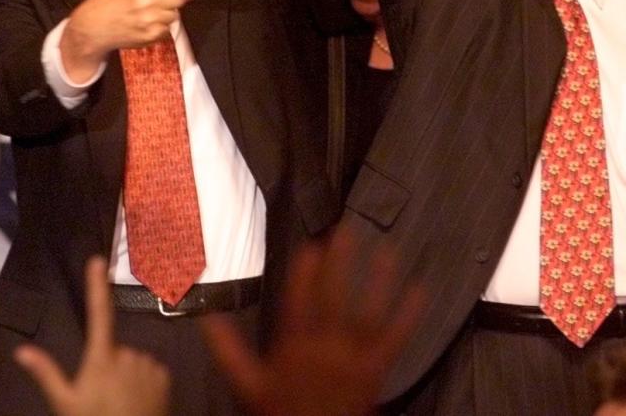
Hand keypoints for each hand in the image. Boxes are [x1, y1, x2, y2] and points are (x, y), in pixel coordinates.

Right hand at [14, 257, 169, 415]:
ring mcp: (148, 363)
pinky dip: (144, 382)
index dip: (97, 286)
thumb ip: (46, 373)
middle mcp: (127, 353)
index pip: (98, 314)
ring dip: (127, 376)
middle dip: (109, 365)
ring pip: (133, 361)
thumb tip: (21, 351)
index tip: (97, 260)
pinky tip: (137, 402)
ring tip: (119, 403)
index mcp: (101, 358)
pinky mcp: (164, 374)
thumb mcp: (65, 402)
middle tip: (102, 396)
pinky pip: (150, 371)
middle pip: (114, 349)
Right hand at [61, 0, 218, 80]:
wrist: (92, 26)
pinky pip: (168, 30)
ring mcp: (149, 20)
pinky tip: (142, 25)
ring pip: (175, 15)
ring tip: (144, 14)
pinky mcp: (150, 36)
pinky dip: (159, 28)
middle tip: (154, 0)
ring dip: (165, 14)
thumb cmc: (113, 1)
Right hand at [202, 229, 420, 415]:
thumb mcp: (247, 383)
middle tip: (346, 229)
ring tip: (387, 249)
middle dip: (339, 262)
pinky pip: (395, 338)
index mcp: (293, 347)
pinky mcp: (376, 369)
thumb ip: (227, 348)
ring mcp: (353, 358)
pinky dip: (409, 314)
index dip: (304, 272)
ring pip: (367, 313)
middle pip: (333, 298)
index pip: (298, 302)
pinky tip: (421, 289)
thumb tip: (204, 317)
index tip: (311, 243)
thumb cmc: (280, 410)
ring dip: (378, 281)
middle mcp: (324, 349)